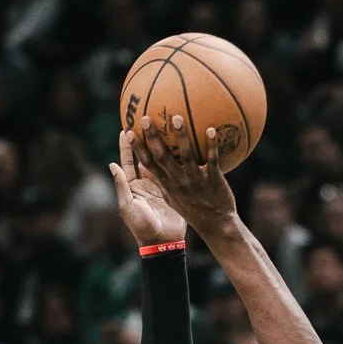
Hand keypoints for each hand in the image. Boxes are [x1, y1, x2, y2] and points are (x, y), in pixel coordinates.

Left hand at [109, 129, 186, 247]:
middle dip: (146, 138)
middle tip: (147, 119)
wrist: (164, 243)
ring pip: (163, 160)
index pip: (129, 161)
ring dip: (164, 144)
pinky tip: (186, 146)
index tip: (126, 129)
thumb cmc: (143, 228)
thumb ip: (122, 187)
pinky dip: (181, 158)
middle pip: (146, 156)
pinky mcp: (177, 189)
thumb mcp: (129, 208)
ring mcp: (163, 185)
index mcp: (135, 186)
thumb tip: (112, 164)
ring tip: (166, 127)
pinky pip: (179, 170)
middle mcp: (148, 182)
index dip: (127, 146)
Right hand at [136, 116, 236, 240]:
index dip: (136, 148)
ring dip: (181, 136)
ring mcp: (195, 181)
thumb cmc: (194, 210)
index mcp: (166, 184)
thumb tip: (148, 166)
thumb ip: (162, 181)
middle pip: (161, 156)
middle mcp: (178, 181)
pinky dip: (212, 145)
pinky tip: (211, 129)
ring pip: (186, 156)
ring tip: (177, 117)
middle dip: (153, 137)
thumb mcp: (173, 198)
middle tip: (146, 118)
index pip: (147, 164)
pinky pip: (212, 160)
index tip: (127, 132)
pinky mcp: (212, 180)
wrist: (215, 225)